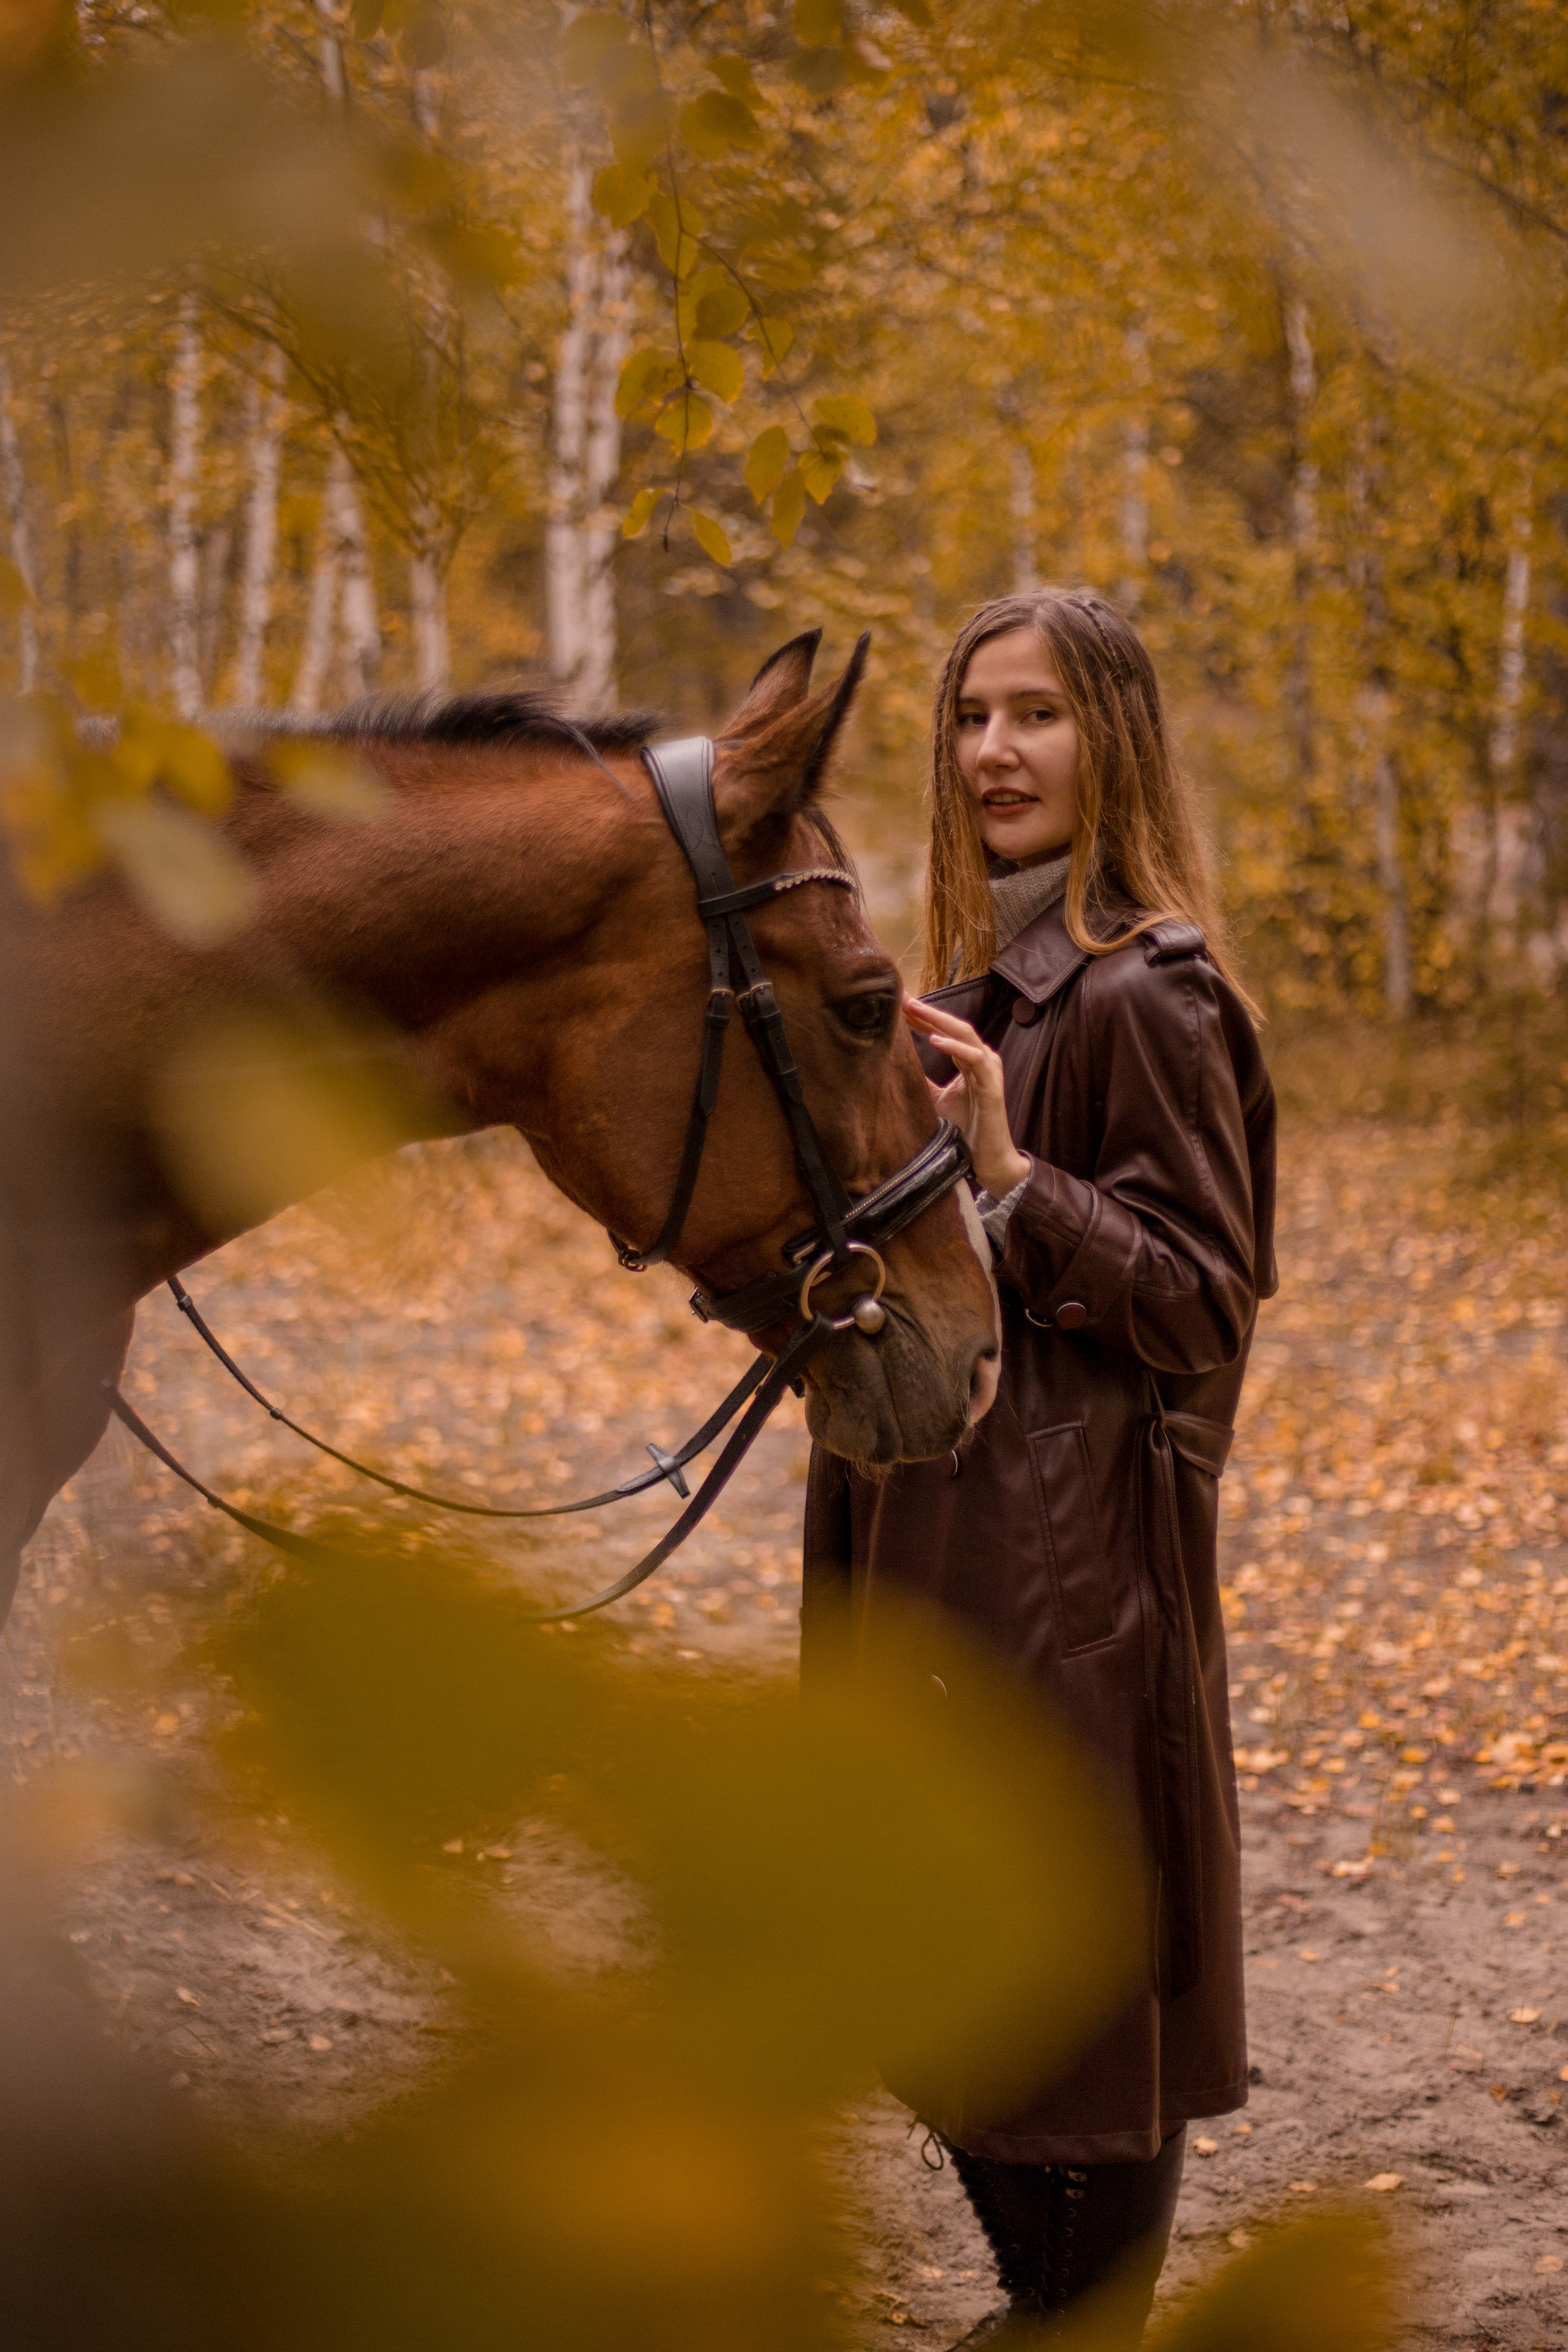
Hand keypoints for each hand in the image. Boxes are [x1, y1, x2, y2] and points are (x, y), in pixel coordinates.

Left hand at [904, 999, 1030, 1198]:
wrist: (988, 1159)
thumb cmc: (965, 1129)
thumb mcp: (936, 1100)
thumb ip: (922, 1081)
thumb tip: (894, 1067)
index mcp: (969, 1061)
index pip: (945, 1031)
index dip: (923, 1018)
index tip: (899, 1005)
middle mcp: (981, 1060)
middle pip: (953, 1026)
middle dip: (928, 1011)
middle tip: (902, 998)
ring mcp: (989, 1070)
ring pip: (966, 1034)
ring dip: (939, 1020)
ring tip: (914, 1009)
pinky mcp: (992, 1086)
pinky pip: (975, 1059)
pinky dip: (955, 1047)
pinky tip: (934, 1038)